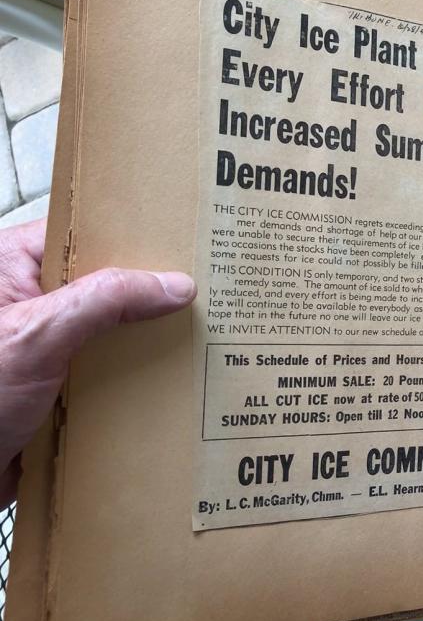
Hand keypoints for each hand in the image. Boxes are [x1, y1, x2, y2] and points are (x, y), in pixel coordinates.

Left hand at [0, 218, 195, 504]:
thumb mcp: (37, 336)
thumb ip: (105, 301)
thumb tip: (174, 284)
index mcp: (10, 267)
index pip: (84, 235)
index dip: (134, 238)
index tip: (185, 246)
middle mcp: (27, 301)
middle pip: (104, 284)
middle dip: (149, 296)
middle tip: (205, 294)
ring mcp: (41, 345)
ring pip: (108, 331)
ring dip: (143, 343)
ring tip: (198, 338)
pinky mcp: (53, 385)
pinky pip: (104, 371)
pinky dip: (131, 379)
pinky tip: (167, 382)